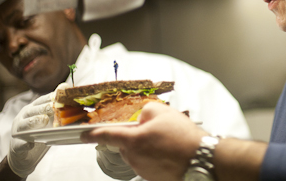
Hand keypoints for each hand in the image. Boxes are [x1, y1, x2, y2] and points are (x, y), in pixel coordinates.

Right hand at [8, 82, 68, 176]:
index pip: (42, 100)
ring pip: (25, 124)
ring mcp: (18, 131)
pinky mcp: (16, 145)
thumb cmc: (40, 134)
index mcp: (33, 109)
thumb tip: (76, 101)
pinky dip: (25, 144)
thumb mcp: (50, 121)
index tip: (62, 93)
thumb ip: (59, 111)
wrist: (23, 155)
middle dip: (44, 107)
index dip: (52, 96)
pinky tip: (30, 144)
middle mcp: (24, 117)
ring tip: (44, 120)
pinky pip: (20, 144)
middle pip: (34, 110)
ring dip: (34, 121)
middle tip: (54, 106)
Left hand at [82, 102, 207, 180]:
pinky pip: (150, 163)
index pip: (106, 135)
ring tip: (169, 141)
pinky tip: (172, 151)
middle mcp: (135, 158)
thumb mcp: (163, 111)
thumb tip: (141, 118)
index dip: (93, 134)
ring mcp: (144, 170)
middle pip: (127, 144)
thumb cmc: (184, 138)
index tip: (84, 135)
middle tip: (156, 129)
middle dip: (137, 136)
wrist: (201, 159)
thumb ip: (145, 111)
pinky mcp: (154, 178)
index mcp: (133, 140)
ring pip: (139, 153)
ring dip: (148, 146)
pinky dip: (157, 156)